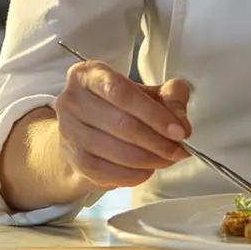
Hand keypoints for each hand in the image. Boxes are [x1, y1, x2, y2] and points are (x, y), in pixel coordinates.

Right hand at [54, 59, 192, 189]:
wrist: (83, 133)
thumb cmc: (117, 107)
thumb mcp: (146, 92)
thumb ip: (170, 97)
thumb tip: (181, 123)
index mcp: (88, 74)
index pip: (122, 92)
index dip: (154, 114)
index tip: (179, 131)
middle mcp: (72, 100)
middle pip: (122, 124)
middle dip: (158, 141)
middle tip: (180, 149)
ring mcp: (69, 132)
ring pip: (118, 151)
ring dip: (151, 159)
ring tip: (168, 158)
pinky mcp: (74, 160)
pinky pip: (110, 172)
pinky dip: (136, 174)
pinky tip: (149, 169)